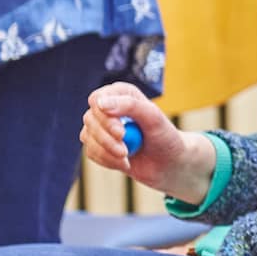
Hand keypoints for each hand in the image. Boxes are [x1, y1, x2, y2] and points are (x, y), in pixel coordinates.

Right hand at [81, 82, 217, 202]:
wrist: (169, 162)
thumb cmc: (164, 136)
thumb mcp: (153, 118)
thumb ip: (130, 105)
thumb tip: (101, 102)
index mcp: (122, 93)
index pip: (98, 98)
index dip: (104, 116)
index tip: (120, 132)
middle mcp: (108, 107)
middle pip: (90, 118)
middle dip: (107, 138)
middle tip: (125, 150)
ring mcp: (100, 126)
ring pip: (87, 137)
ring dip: (107, 151)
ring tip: (127, 156)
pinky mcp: (98, 144)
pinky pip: (91, 152)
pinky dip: (107, 160)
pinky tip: (124, 162)